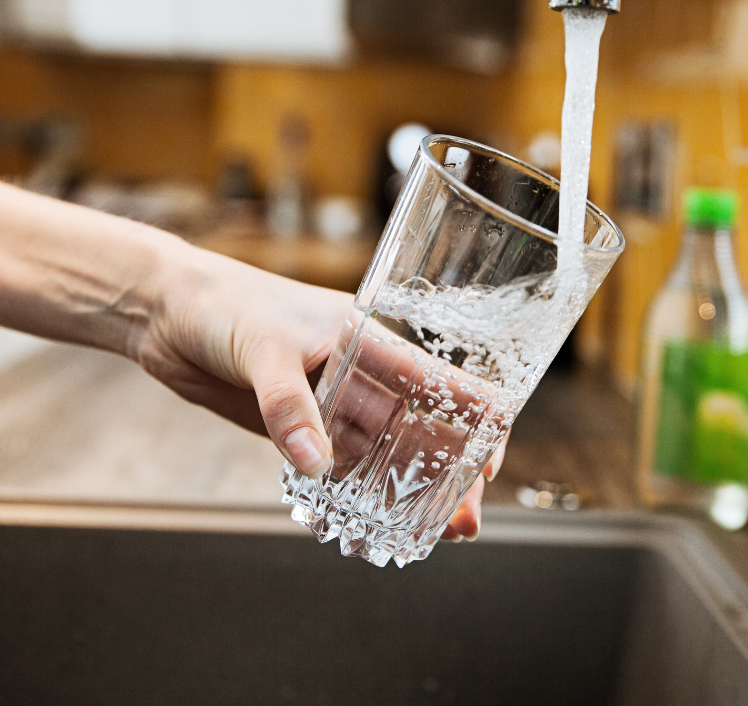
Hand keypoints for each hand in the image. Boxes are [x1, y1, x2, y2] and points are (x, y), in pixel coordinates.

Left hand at [135, 244, 504, 539]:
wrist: (168, 312)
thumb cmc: (224, 305)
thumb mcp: (263, 347)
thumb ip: (289, 404)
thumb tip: (318, 462)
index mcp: (368, 338)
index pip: (439, 379)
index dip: (474, 418)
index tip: (490, 461)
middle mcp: (359, 374)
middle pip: (417, 429)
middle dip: (444, 474)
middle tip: (463, 521)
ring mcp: (329, 403)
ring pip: (381, 453)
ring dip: (404, 492)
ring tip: (428, 533)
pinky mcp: (296, 426)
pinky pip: (333, 464)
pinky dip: (351, 493)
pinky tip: (368, 522)